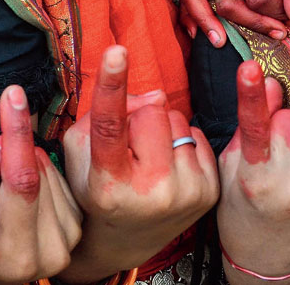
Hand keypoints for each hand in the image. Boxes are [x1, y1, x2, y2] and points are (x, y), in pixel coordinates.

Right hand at [0, 85, 81, 284]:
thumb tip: (2, 140)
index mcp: (13, 255)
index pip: (21, 181)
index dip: (16, 135)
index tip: (13, 95)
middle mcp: (50, 254)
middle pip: (36, 172)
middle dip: (13, 152)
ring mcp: (70, 241)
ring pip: (50, 169)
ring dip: (26, 162)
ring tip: (4, 191)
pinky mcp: (79, 225)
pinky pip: (60, 177)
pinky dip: (40, 171)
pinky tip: (26, 192)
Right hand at [59, 45, 218, 281]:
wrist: (127, 239)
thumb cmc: (95, 185)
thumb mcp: (79, 152)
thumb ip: (103, 114)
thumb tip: (156, 96)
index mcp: (108, 183)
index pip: (110, 125)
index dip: (111, 85)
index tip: (116, 50)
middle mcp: (150, 193)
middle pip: (152, 109)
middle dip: (139, 114)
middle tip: (129, 144)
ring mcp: (185, 194)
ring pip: (177, 118)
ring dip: (161, 128)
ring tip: (148, 159)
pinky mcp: (210, 191)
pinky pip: (197, 133)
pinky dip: (180, 140)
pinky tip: (168, 166)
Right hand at [217, 62, 289, 281]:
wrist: (268, 258)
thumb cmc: (241, 210)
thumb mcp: (230, 168)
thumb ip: (249, 124)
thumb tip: (267, 82)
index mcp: (255, 180)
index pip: (253, 125)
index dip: (251, 94)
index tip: (250, 67)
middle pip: (287, 119)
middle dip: (277, 124)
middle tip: (269, 152)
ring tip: (287, 167)